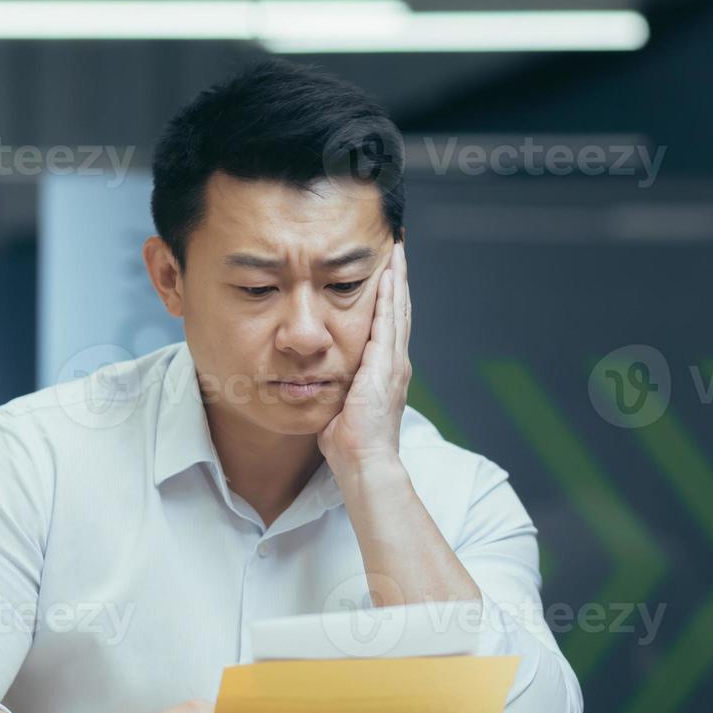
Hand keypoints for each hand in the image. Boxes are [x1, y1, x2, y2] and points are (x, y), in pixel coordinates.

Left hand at [319, 241, 410, 476]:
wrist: (365, 463)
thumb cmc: (350, 445)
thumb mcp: (340, 407)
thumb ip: (333, 390)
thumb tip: (313, 383)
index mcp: (386, 372)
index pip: (389, 326)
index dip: (389, 299)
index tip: (386, 274)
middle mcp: (396, 363)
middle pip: (400, 311)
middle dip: (398, 280)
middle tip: (398, 250)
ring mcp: (394, 363)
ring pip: (398, 310)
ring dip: (397, 280)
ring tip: (397, 252)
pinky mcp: (386, 365)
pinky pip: (389, 323)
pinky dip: (390, 298)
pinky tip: (387, 276)